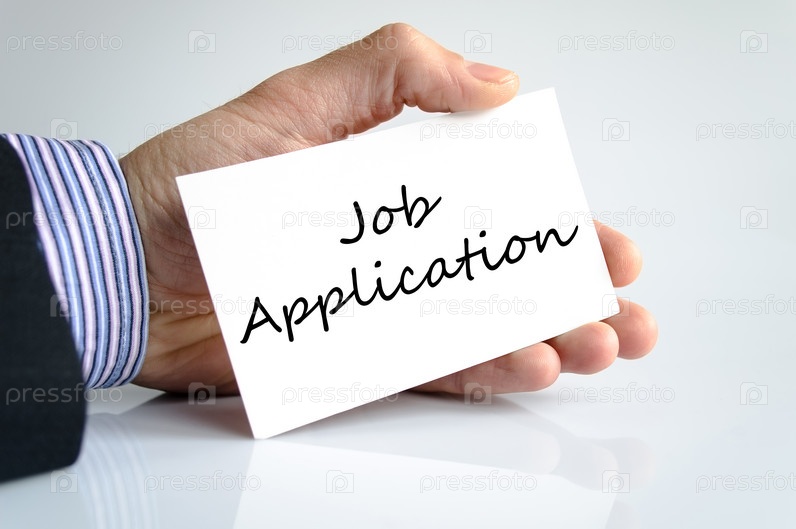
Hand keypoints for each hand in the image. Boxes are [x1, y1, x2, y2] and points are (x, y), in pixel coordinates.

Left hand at [119, 23, 656, 394]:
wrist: (121, 265)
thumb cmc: (193, 182)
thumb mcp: (294, 98)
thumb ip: (394, 73)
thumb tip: (496, 85)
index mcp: (396, 185)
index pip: (498, 207)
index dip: (559, 227)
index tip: (609, 247)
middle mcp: (394, 248)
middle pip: (500, 274)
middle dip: (571, 295)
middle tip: (624, 315)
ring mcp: (376, 307)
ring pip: (476, 327)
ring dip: (543, 337)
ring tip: (594, 347)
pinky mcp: (349, 356)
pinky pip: (425, 367)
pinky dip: (476, 370)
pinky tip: (524, 365)